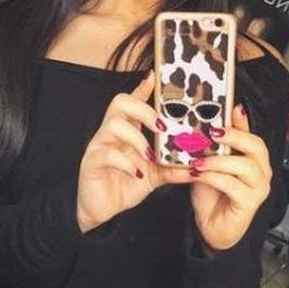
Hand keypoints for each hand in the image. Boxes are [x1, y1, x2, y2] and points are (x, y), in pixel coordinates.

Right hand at [76, 71, 192, 232]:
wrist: (101, 210)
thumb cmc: (125, 185)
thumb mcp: (154, 176)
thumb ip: (173, 168)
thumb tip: (197, 165)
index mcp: (127, 131)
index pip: (133, 101)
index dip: (143, 87)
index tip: (156, 77)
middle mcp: (110, 133)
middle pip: (120, 103)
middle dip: (143, 110)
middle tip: (162, 127)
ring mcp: (99, 145)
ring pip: (112, 125)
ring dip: (136, 138)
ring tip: (150, 156)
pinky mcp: (91, 162)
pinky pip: (107, 154)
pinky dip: (126, 163)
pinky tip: (136, 174)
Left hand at [188, 106, 271, 250]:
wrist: (210, 226)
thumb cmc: (212, 194)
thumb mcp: (209, 163)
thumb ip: (212, 145)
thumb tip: (204, 122)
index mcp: (254, 159)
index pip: (252, 135)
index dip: (240, 122)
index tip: (226, 111)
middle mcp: (261, 171)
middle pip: (256, 146)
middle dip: (234, 136)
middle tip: (212, 133)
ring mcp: (258, 188)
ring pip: (244, 166)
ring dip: (218, 160)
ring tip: (197, 161)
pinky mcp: (249, 203)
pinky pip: (232, 185)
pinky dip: (212, 177)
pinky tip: (197, 175)